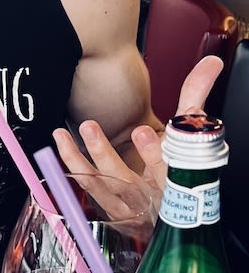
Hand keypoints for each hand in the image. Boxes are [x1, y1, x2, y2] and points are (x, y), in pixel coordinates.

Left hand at [53, 54, 224, 199]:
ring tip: (62, 135)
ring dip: (79, 160)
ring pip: (99, 185)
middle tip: (89, 126)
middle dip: (105, 153)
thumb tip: (211, 64)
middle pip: (124, 179)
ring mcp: (126, 205)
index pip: (165, 170)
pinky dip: (72, 168)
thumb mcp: (187, 131)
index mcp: (172, 179)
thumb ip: (195, 96)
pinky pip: (87, 189)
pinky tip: (61, 148)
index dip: (153, 153)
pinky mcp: (109, 207)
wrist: (168, 196)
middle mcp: (148, 196)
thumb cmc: (176, 159)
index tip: (141, 131)